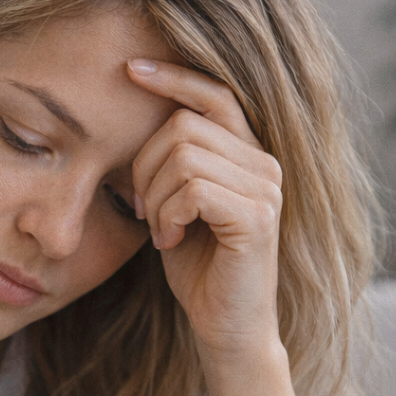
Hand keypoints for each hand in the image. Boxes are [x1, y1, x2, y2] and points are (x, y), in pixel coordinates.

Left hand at [127, 59, 283, 364]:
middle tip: (142, 210)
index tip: (130, 69)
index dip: (173, 76)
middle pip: (183, 125)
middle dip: (144, 167)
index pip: (213, 93)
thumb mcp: (175, 204)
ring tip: (160, 229)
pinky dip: (168, 214)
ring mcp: (265, 189)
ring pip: (183, 156)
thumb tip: (134, 115)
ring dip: (154, 197)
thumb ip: (170, 162)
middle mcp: (264, 163)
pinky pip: (192, 189)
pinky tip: (170, 241)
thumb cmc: (197, 266)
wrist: (224, 326)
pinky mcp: (257, 218)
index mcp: (247, 153)